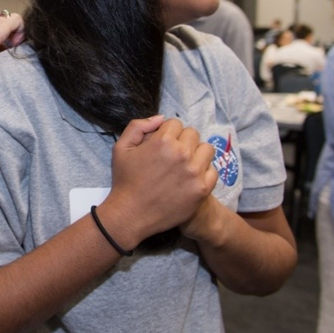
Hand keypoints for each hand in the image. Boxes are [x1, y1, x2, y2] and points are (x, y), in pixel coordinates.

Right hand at [99, 117, 216, 248]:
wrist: (131, 214)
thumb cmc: (125, 181)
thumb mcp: (121, 148)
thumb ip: (138, 126)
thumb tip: (160, 118)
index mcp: (162, 141)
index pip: (176, 123)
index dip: (167, 132)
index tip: (162, 145)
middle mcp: (181, 154)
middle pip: (192, 134)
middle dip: (182, 141)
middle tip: (172, 156)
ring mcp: (194, 172)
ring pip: (206, 149)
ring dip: (196, 154)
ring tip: (184, 165)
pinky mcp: (202, 189)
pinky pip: (212, 171)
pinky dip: (203, 173)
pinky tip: (190, 178)